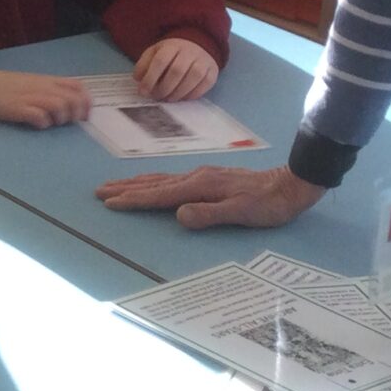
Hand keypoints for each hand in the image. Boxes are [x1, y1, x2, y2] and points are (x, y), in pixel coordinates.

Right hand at [0, 67, 93, 128]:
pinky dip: (43, 123)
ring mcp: (30, 97)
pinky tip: (36, 125)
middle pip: (72, 99)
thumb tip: (67, 104)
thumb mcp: (30, 82)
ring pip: (59, 107)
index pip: (77, 87)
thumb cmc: (4, 86)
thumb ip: (48, 90)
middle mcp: (42, 87)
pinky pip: (39, 117)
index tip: (84, 114)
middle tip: (68, 123)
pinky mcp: (17, 109)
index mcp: (46, 80)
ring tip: (51, 123)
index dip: (86, 101)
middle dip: (76, 114)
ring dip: (60, 119)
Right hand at [95, 162, 325, 229]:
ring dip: (135, 183)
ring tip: (114, 185)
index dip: (133, 200)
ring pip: (160, 179)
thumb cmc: (269, 204)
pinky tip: (150, 183)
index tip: (109, 202)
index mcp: (200, 186)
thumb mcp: (243, 213)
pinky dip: (152, 181)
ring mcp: (201, 176)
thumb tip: (178, 215)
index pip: (159, 195)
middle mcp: (196, 177)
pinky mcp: (207, 178)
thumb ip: (210, 214)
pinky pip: (170, 179)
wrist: (290, 184)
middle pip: (153, 183)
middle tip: (99, 191)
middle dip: (125, 188)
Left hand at [134, 37, 219, 101]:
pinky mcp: (212, 71)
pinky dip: (192, 94)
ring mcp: (203, 60)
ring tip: (168, 99)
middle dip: (164, 88)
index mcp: (172, 46)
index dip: (150, 78)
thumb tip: (138, 79)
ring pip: (192, 78)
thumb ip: (144, 65)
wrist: (196, 45)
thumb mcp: (155, 53)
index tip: (143, 91)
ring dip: (178, 93)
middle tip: (157, 97)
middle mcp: (189, 51)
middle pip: (177, 71)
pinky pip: (204, 85)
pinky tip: (182, 97)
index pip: (160, 61)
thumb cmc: (171, 53)